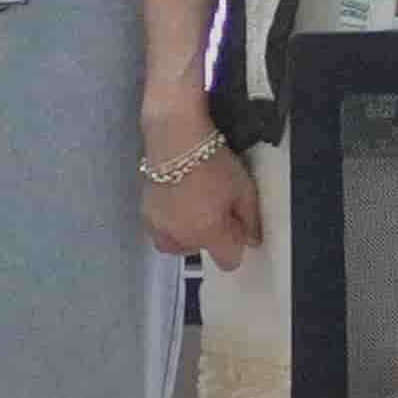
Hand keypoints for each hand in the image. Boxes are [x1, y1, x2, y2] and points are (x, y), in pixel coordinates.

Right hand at [139, 115, 261, 269]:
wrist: (175, 136)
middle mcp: (182, 237)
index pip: (228, 262)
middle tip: (215, 209)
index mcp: (209, 234)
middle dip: (210, 237)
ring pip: (177, 245)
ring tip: (193, 209)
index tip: (236, 226)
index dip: (235, 246)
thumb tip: (252, 239)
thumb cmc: (213, 161)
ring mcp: (160, 227)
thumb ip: (250, 219)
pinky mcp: (146, 213)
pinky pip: (160, 231)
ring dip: (187, 234)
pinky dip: (169, 224)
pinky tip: (176, 202)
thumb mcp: (243, 188)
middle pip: (201, 252)